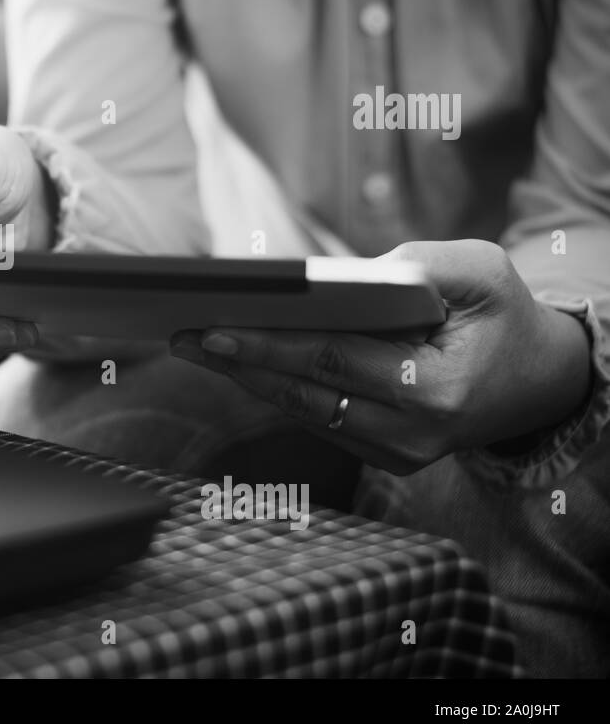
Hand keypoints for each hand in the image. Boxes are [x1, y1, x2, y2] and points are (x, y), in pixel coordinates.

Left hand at [170, 240, 592, 474]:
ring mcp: (397, 454)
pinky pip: (319, 417)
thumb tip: (332, 279)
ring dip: (247, 376)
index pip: (331, 361)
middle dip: (237, 361)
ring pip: (303, 410)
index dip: (267, 344)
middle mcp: (411, 434)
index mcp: (435, 389)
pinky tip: (238, 360)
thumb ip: (416, 265)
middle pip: (303, 392)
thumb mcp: (481, 270)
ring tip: (194, 343)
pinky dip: (277, 387)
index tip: (214, 326)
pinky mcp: (386, 458)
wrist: (541, 380)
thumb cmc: (504, 314)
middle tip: (181, 335)